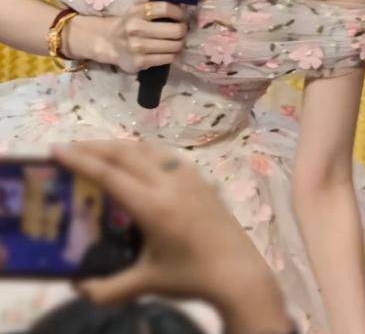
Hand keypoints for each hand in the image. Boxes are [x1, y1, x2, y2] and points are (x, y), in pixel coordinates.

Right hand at [50, 139, 290, 332]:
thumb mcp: (145, 283)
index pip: (109, 175)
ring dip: (119, 146)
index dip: (81, 160)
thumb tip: (77, 285)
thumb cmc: (190, 276)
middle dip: (95, 147)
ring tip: (97, 149)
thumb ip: (107, 288)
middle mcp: (169, 183)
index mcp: (153, 206)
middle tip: (70, 147)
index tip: (57, 148)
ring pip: (146, 149)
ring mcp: (187, 176)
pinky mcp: (200, 177)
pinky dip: (142, 150)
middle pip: (125, 154)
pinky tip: (136, 158)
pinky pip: (165, 154)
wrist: (238, 271)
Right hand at [94, 0, 188, 73]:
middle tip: (181, 30)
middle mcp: (136, 28)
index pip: (165, 8)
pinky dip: (172, 55)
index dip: (179, 12)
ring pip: (174, 46)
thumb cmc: (129, 24)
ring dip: (179, 43)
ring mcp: (138, 47)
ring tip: (176, 41)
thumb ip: (155, 6)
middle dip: (183, 30)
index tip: (182, 16)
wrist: (108, 43)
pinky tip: (169, 51)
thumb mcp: (137, 10)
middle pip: (175, 30)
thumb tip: (181, 3)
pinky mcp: (140, 62)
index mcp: (136, 12)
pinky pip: (168, 58)